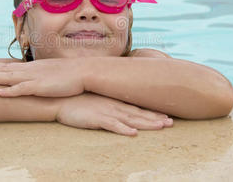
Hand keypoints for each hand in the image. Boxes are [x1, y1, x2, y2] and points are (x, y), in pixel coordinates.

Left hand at [0, 58, 83, 97]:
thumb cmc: (70, 73)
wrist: (84, 71)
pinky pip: (22, 89)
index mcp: (33, 67)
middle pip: (4, 69)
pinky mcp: (40, 87)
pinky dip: (9, 91)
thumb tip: (37, 78)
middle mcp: (30, 70)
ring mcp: (34, 78)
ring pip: (9, 77)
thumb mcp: (52, 72)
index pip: (10, 65)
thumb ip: (42, 74)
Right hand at [56, 93, 172, 135]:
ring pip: (130, 119)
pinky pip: (112, 125)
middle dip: (155, 118)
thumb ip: (109, 103)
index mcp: (114, 102)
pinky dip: (123, 129)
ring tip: (161, 126)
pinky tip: (133, 133)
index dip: (152, 113)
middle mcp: (114, 106)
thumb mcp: (97, 100)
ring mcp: (106, 111)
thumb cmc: (78, 100)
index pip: (137, 108)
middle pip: (138, 114)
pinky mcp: (96, 119)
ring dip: (146, 123)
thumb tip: (120, 109)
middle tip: (171, 123)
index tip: (167, 116)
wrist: (61, 100)